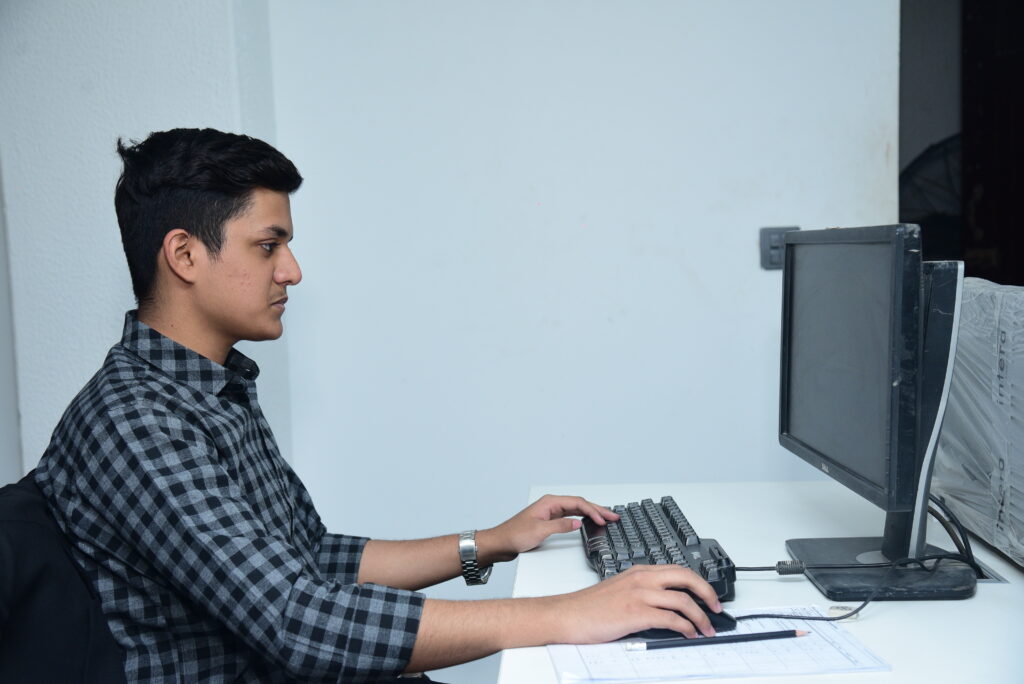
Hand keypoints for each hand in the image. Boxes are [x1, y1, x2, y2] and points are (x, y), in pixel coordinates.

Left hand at [477, 495, 618, 563]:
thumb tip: (577, 522)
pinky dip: (583, 518)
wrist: (500, 543)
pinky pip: (571, 516)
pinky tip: (589, 521)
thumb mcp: (539, 531)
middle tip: (613, 516)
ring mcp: (551, 512)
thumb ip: (560, 526)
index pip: (577, 503)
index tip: (603, 519)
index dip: (592, 511)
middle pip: (580, 504)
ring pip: (577, 510)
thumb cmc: (514, 535)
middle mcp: (551, 505)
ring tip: (607, 518)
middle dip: (597, 510)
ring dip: (592, 513)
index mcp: (549, 502)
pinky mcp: (550, 521)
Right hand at [552, 565, 722, 643]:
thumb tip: (665, 606)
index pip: (677, 569)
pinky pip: (671, 619)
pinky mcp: (636, 613)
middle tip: (716, 607)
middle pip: (686, 577)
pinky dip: (686, 627)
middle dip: (707, 592)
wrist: (567, 614)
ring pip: (683, 599)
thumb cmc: (588, 606)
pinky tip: (689, 633)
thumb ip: (642, 592)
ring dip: (700, 616)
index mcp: (638, 571)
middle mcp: (641, 578)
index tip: (707, 595)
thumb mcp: (619, 590)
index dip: (698, 582)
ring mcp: (639, 594)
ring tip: (707, 628)